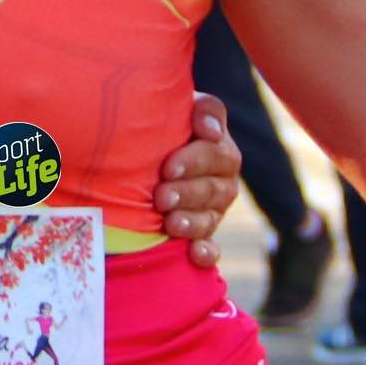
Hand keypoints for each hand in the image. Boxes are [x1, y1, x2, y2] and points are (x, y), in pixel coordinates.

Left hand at [149, 92, 239, 270]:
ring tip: (170, 224)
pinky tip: (194, 254)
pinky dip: (205, 252)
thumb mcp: (181, 110)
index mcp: (220, 151)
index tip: (167, 168)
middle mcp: (222, 182)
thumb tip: (211, 131)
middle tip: (161, 198)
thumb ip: (204, 110)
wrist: (143, 159)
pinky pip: (211, 248)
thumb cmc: (163, 128)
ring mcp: (213, 211)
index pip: (216, 155)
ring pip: (210, 219)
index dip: (195, 162)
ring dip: (191, 223)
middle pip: (213, 190)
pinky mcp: (202, 236)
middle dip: (187, 194)